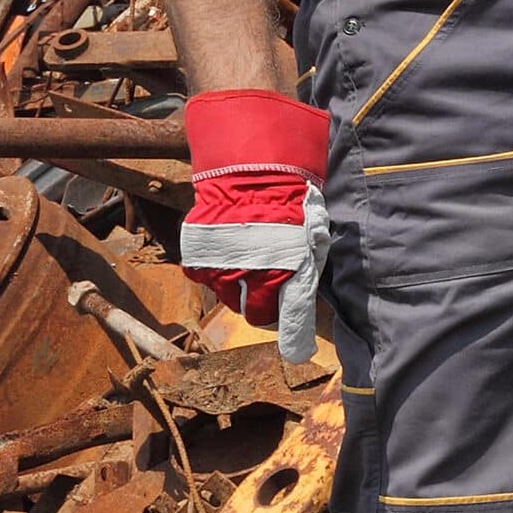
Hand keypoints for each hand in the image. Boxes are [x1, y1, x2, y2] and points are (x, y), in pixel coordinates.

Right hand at [181, 90, 331, 362]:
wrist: (251, 162)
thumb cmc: (290, 190)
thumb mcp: (312, 226)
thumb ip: (309, 258)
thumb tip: (312, 283)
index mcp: (290, 270)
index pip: (291, 318)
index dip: (293, 337)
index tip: (296, 349)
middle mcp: (255, 277)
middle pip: (255, 313)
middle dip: (262, 306)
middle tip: (266, 289)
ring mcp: (224, 270)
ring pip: (227, 297)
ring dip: (236, 286)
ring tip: (245, 261)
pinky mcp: (199, 258)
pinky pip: (204, 278)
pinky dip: (211, 270)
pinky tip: (223, 252)